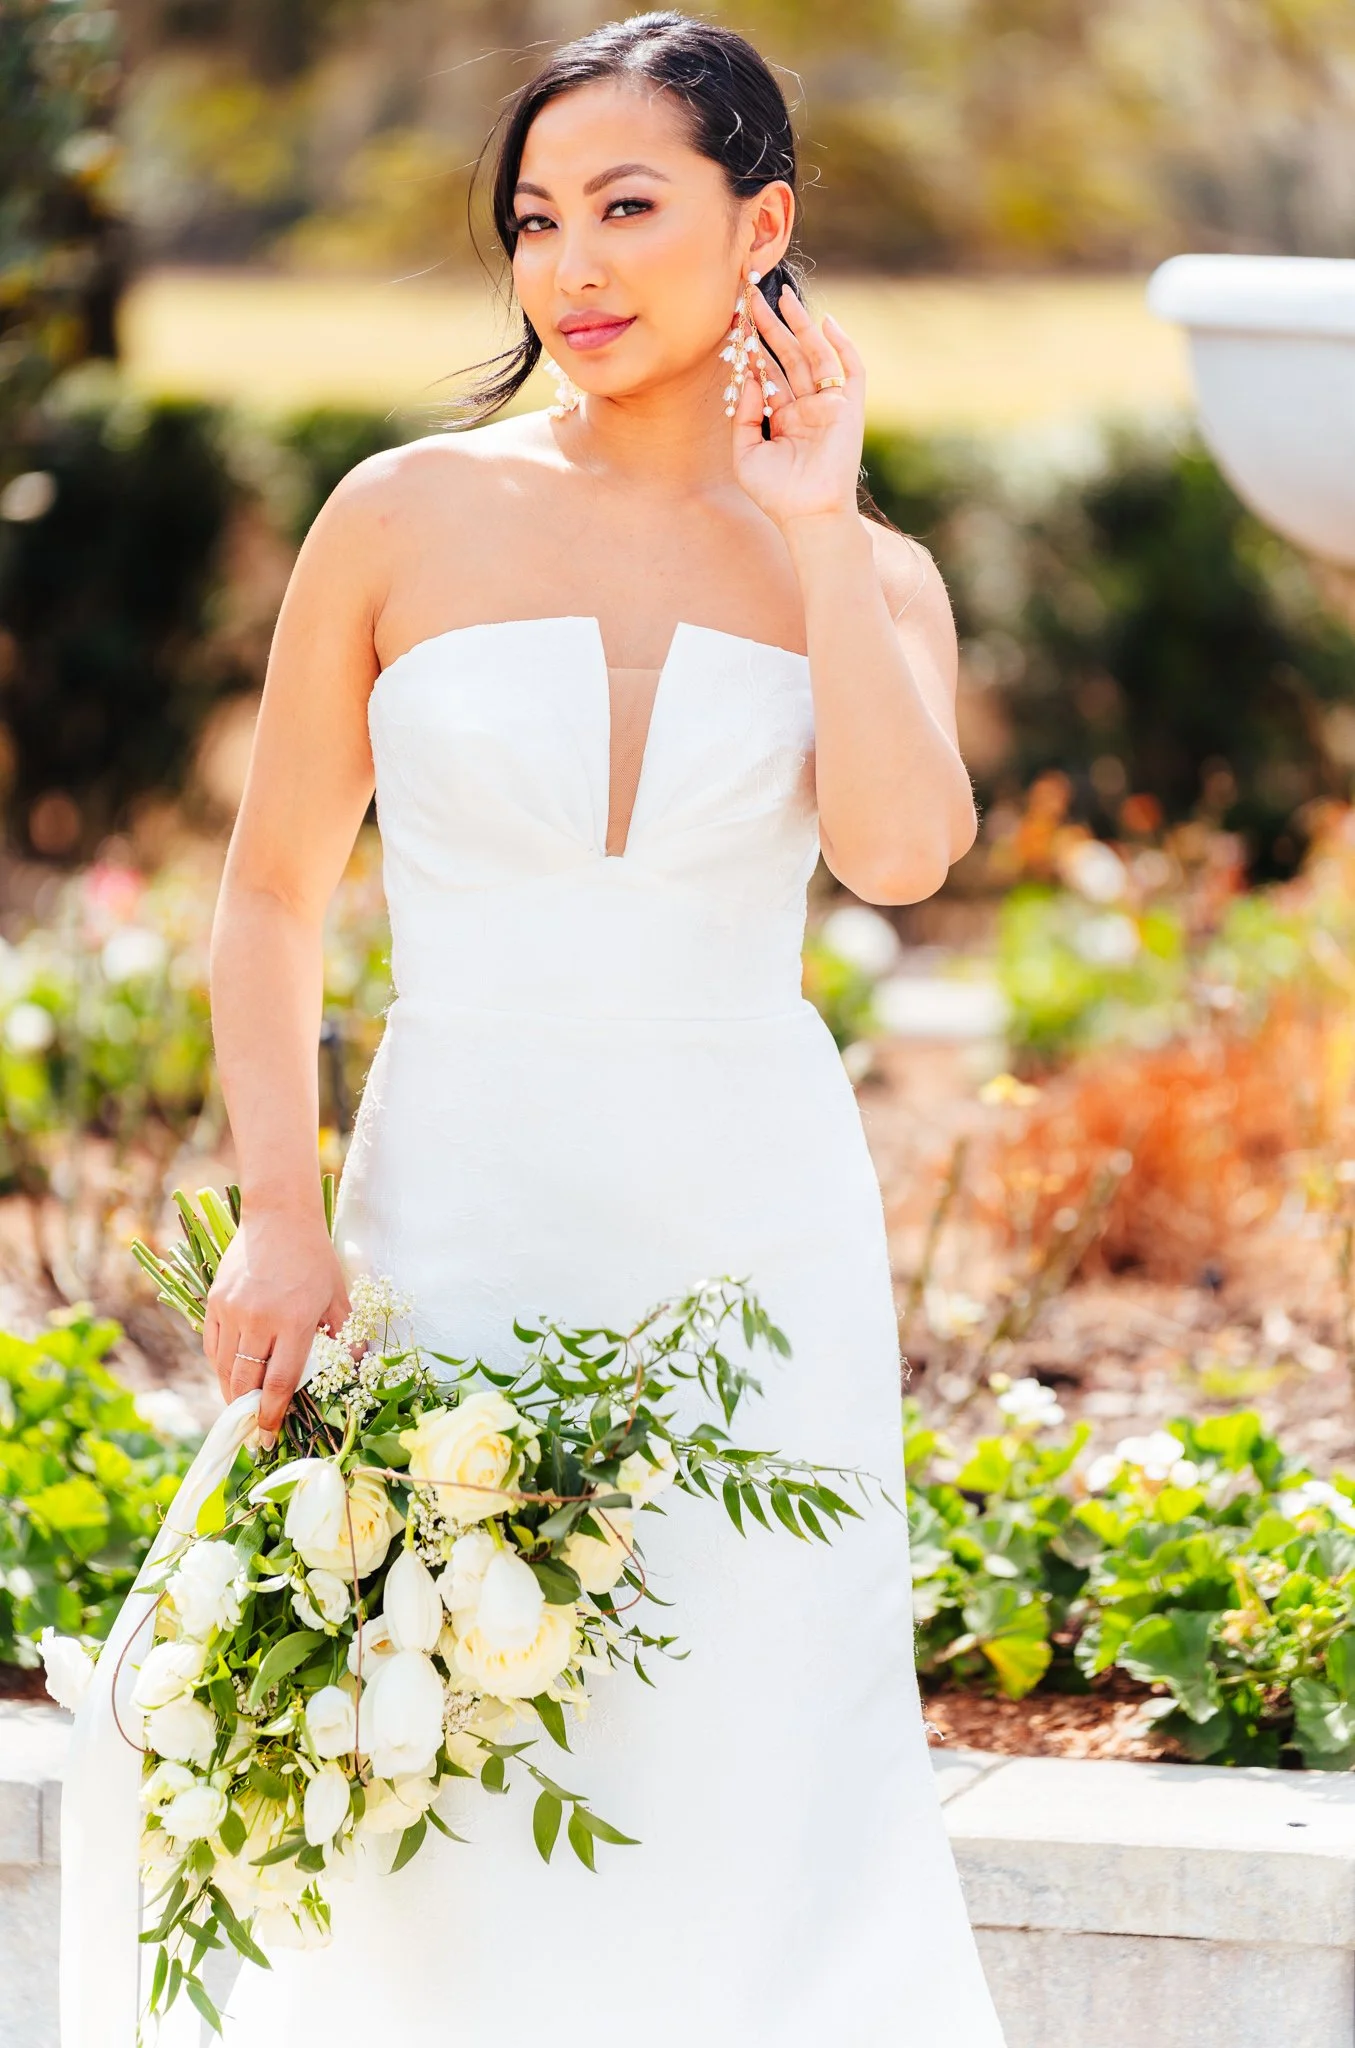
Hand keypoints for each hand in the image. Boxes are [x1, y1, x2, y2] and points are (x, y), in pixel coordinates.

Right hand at [202, 1204, 352, 1443]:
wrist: (278, 1218)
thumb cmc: (314, 1259)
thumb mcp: (339, 1296)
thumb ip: (346, 1337)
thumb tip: (354, 1372)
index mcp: (293, 1322)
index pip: (278, 1383)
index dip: (273, 1415)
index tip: (269, 1436)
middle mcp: (258, 1320)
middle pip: (245, 1382)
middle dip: (248, 1414)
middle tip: (253, 1433)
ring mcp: (232, 1311)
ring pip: (224, 1368)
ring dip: (231, 1394)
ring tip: (241, 1409)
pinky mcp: (214, 1302)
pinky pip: (212, 1347)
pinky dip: (220, 1367)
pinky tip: (230, 1375)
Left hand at [730, 284, 865, 531]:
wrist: (808, 515)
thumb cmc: (777, 494)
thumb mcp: (746, 453)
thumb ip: (744, 415)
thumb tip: (750, 378)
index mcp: (783, 418)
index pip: (769, 373)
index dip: (754, 348)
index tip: (738, 322)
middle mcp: (806, 407)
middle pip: (789, 357)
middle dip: (773, 327)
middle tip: (754, 297)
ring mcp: (829, 406)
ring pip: (815, 356)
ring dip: (800, 326)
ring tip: (783, 297)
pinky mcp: (849, 408)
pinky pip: (850, 370)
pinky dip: (842, 346)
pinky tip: (826, 322)